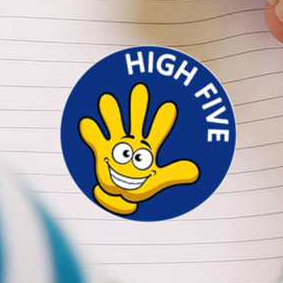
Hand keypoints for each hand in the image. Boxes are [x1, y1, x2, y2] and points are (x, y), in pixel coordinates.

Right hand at [79, 84, 200, 215]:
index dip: (163, 119)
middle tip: (141, 88)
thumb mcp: (158, 179)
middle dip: (138, 105)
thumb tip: (196, 171)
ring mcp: (116, 142)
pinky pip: (95, 137)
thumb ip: (175, 174)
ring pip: (113, 122)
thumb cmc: (139, 184)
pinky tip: (87, 122)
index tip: (169, 106)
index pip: (157, 129)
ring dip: (111, 112)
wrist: (118, 194)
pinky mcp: (102, 149)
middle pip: (135, 117)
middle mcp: (132, 139)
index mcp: (148, 145)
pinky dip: (91, 130)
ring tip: (107, 99)